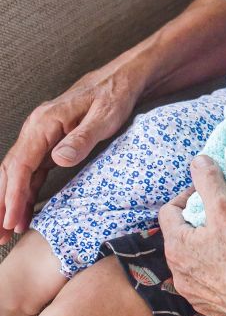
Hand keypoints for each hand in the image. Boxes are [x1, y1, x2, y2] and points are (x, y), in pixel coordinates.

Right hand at [0, 60, 144, 242]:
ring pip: (16, 174)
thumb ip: (82, 138)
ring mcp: (40, 137)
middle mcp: (36, 129)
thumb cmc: (115, 95)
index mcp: (44, 122)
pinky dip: (24, 194)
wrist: (122, 79)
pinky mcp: (49, 144)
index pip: (21, 165)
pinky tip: (23, 214)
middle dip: (2, 204)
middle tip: (1, 236)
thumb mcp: (105, 116)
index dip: (14, 195)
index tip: (12, 220)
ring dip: (9, 202)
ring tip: (6, 232)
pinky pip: (30, 173)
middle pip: (10, 172)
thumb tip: (59, 158)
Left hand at [157, 156, 225, 315]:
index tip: (206, 192)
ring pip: (196, 266)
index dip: (187, 197)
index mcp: (176, 249)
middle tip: (221, 215)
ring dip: (207, 252)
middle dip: (197, 225)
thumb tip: (198, 161)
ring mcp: (197, 298)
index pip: (168, 213)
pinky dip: (220, 276)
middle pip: (182, 240)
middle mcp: (180, 277)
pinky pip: (211, 289)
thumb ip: (208, 181)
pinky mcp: (216, 312)